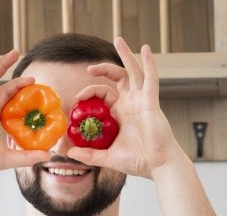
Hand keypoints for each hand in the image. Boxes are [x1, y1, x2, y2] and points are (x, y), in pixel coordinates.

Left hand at [64, 38, 184, 177]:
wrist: (158, 165)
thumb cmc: (138, 162)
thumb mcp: (108, 157)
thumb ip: (89, 154)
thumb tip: (68, 153)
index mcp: (121, 114)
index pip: (103, 94)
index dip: (89, 92)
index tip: (78, 98)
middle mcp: (131, 104)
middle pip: (118, 78)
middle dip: (103, 69)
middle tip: (89, 68)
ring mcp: (142, 100)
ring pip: (134, 71)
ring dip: (126, 55)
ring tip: (119, 39)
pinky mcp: (151, 101)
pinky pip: (151, 78)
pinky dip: (150, 63)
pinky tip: (146, 50)